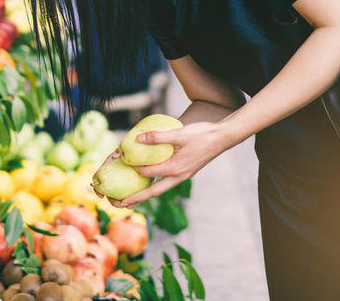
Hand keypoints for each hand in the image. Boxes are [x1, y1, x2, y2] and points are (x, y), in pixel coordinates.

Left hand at [100, 122, 230, 207]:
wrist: (222, 138)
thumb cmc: (201, 135)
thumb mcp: (178, 134)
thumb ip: (157, 137)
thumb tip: (137, 139)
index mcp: (175, 169)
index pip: (148, 173)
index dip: (133, 168)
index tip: (119, 162)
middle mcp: (178, 177)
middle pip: (152, 193)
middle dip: (135, 199)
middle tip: (118, 204)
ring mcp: (182, 176)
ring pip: (160, 190)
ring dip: (144, 195)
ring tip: (130, 199)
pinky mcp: (185, 172)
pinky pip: (165, 183)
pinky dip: (154, 185)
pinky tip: (148, 181)